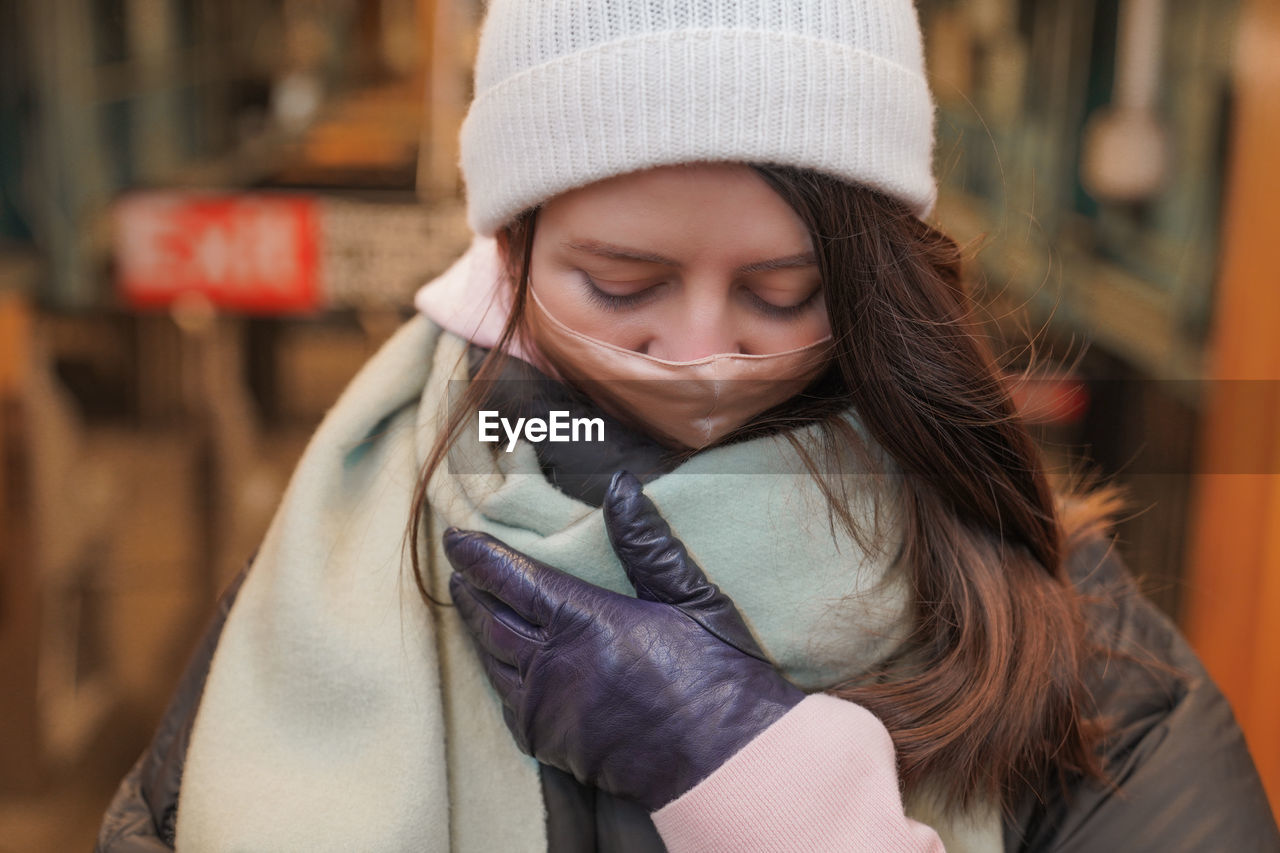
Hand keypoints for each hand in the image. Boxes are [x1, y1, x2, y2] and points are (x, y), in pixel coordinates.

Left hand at [443, 470, 804, 810]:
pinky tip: (502, 667)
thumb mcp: (691, 596)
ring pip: (494, 665)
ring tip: (471, 608)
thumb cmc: (719, 675)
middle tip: (457, 569)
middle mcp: (554, 666)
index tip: (456, 538)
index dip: (479, 557)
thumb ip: (646, 541)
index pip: (513, 579)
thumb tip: (620, 486)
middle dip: (470, 592)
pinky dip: (498, 678)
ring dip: (478, 633)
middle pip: (491, 621)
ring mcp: (548, 710)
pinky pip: (509, 705)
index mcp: (586, 621)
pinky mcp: (553, 746)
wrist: (728, 764)